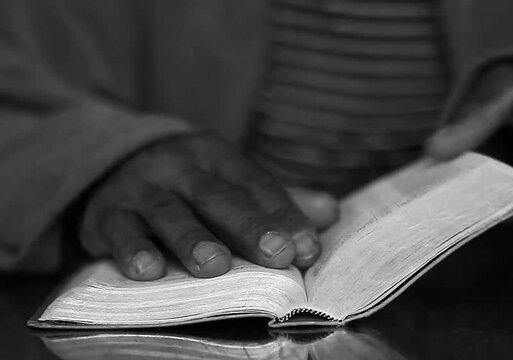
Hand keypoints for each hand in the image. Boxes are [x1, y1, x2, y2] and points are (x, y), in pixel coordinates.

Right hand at [80, 133, 337, 279]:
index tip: (307, 248)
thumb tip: (331, 211)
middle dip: (249, 226)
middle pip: (218, 196)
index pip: (256, 184)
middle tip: (278, 254)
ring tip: (215, 266)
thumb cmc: (192, 183)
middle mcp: (180, 166)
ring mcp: (142, 187)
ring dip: (192, 239)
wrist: (117, 161)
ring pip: (169, 213)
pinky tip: (148, 271)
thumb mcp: (232, 181)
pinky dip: (132, 250)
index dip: (283, 215)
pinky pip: (119, 230)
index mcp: (217, 156)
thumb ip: (278, 199)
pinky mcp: (107, 212)